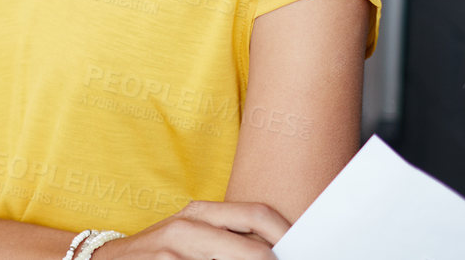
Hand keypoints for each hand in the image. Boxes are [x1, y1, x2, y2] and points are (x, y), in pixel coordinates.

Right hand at [91, 201, 287, 258]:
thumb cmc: (160, 252)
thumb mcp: (190, 235)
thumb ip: (227, 236)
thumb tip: (276, 248)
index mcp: (200, 212)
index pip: (257, 214)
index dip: (286, 235)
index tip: (305, 249)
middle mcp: (188, 228)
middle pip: (256, 250)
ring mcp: (176, 253)